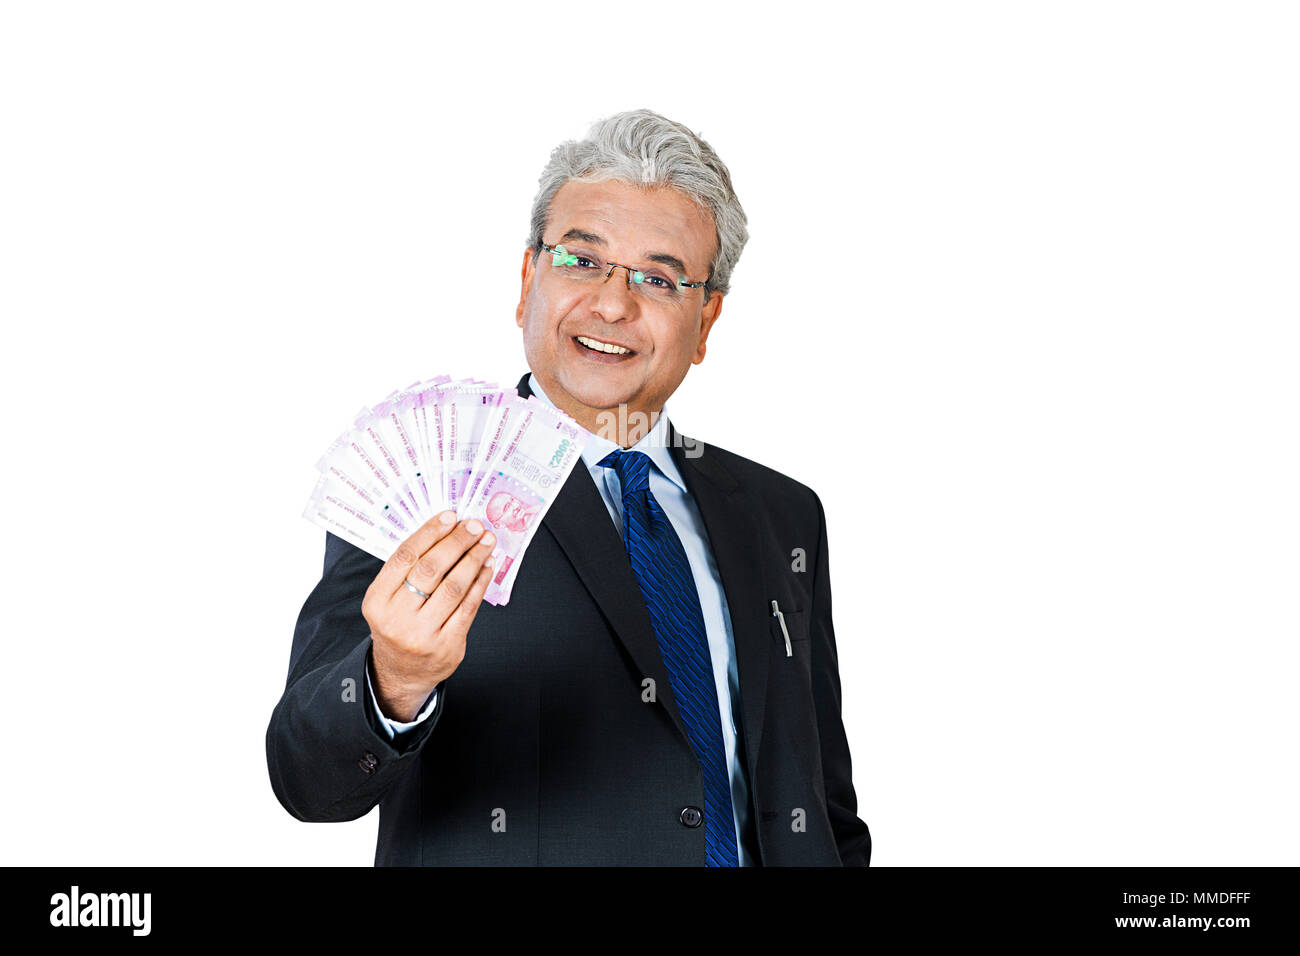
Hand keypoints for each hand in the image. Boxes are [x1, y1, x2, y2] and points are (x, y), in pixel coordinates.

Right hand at [362, 511, 495, 720]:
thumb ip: (408, 570)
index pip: (405, 557)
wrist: (400, 673)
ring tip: (486, 541)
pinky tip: (488, 566)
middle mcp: (397, 618)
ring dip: (474, 559)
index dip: (429, 533)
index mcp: (377, 601)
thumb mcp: (387, 599)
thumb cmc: (397, 625)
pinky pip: (469, 607)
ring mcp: (423, 634)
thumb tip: (444, 530)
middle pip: (431, 569)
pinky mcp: (447, 645)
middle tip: (474, 525)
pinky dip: (481, 582)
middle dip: (456, 542)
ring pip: (453, 587)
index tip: (450, 516)